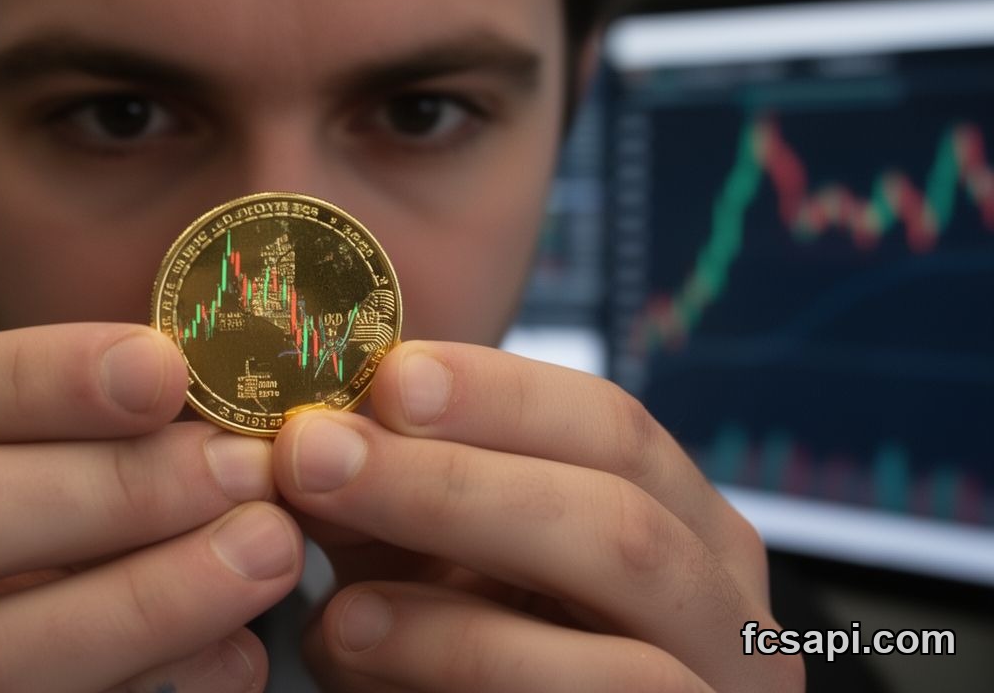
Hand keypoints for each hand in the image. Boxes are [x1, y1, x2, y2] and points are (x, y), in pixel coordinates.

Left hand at [274, 340, 803, 691]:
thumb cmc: (462, 672)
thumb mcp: (422, 567)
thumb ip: (386, 500)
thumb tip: (316, 430)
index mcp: (677, 520)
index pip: (610, 425)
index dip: (496, 393)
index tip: (381, 377)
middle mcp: (723, 594)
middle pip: (618, 507)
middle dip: (453, 478)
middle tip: (317, 455)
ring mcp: (720, 678)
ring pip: (620, 582)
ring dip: (454, 565)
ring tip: (330, 580)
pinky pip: (600, 684)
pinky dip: (461, 655)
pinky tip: (357, 639)